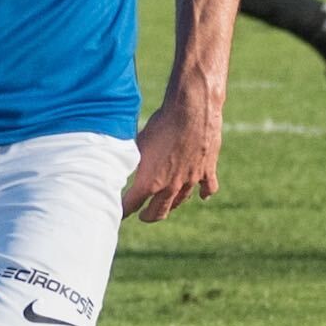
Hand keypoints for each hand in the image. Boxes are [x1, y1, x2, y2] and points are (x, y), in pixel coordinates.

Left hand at [124, 80, 224, 223]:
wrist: (192, 110)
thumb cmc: (161, 123)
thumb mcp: (139, 143)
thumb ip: (134, 160)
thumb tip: (124, 165)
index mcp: (149, 182)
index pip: (131, 205)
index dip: (123, 210)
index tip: (118, 212)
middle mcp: (170, 187)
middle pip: (158, 212)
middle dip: (148, 216)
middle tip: (142, 216)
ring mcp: (191, 180)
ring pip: (180, 201)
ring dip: (171, 205)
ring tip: (165, 205)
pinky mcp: (207, 170)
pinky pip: (207, 188)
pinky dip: (204, 193)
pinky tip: (202, 195)